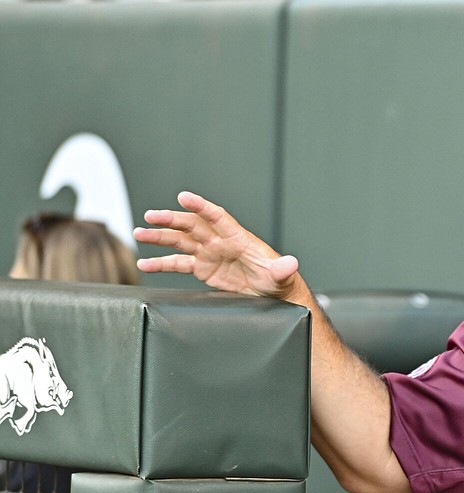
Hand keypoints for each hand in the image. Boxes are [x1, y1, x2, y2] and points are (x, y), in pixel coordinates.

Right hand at [134, 191, 300, 299]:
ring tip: (139, 234)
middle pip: (192, 226)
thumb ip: (283, 268)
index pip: (217, 217)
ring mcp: (209, 253)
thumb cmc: (278, 279)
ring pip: (180, 241)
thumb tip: (291, 263)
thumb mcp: (281, 275)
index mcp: (238, 237)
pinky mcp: (203, 268)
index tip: (184, 197)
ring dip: (159, 237)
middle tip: (151, 216)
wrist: (272, 292)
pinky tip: (144, 264)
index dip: (201, 206)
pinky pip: (178, 264)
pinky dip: (161, 264)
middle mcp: (220, 241)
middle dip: (172, 220)